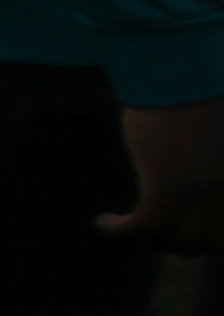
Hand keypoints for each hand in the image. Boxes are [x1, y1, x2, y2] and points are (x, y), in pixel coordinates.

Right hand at [103, 98, 223, 250]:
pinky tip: (103, 222)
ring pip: (181, 238)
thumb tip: (188, 173)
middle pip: (210, 238)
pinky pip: (144, 225)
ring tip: (130, 231)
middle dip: (184, 244)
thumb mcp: (217, 128)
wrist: (184, 71)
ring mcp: (203, 193)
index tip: (186, 234)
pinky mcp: (168, 189)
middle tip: (157, 239)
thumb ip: (213, 160)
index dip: (211, 237)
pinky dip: (120, 229)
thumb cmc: (203, 87)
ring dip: (152, 241)